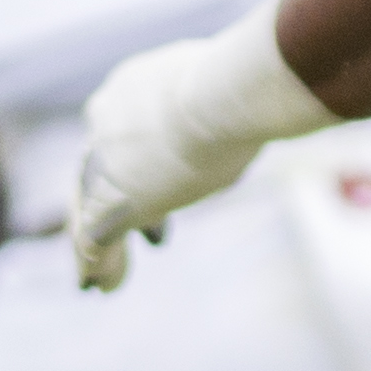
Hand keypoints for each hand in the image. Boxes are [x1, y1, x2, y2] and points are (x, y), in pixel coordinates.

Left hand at [69, 7, 322, 291]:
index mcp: (132, 85)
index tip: (157, 178)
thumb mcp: (237, 85)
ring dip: (94, 242)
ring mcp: (103, 160)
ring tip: (98, 277)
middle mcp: (106, 118)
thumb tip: (283, 93)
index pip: (122, 127)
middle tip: (137, 230)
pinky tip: (100, 287)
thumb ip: (239, 97)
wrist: (226, 93)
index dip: (136, 159)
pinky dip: (96, 264)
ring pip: (87, 205)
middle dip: (109, 200)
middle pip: (95, 166)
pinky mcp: (111, 199)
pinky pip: (91, 238)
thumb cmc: (247, 82)